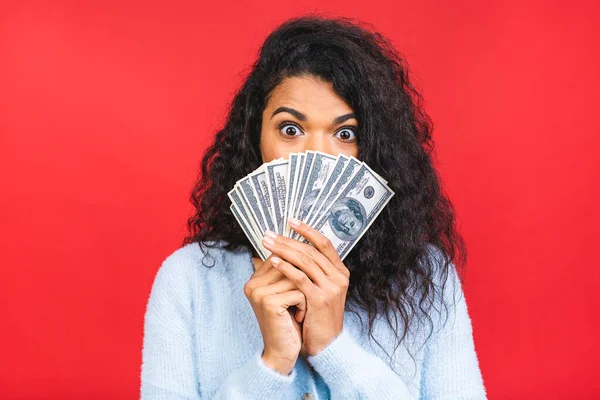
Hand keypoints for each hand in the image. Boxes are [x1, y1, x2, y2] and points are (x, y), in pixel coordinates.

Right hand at [244, 256, 306, 374]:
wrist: (282, 352)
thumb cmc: (288, 322)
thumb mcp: (285, 293)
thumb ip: (287, 272)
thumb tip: (300, 246)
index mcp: (254, 280)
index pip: (279, 257)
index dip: (295, 269)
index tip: (296, 290)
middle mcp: (252, 284)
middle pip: (288, 265)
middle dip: (302, 282)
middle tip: (300, 301)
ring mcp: (259, 293)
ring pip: (296, 277)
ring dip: (305, 294)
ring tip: (299, 308)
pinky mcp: (269, 303)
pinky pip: (298, 292)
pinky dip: (304, 304)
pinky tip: (298, 316)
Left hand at [261, 218, 350, 355]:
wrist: (326, 344)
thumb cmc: (317, 316)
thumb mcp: (318, 290)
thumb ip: (309, 271)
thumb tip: (285, 250)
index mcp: (340, 272)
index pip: (324, 244)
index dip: (308, 230)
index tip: (291, 220)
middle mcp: (339, 277)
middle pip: (311, 250)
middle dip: (288, 240)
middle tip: (269, 234)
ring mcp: (331, 288)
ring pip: (306, 261)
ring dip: (284, 250)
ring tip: (267, 244)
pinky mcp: (320, 299)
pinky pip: (301, 278)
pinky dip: (286, 268)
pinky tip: (273, 262)